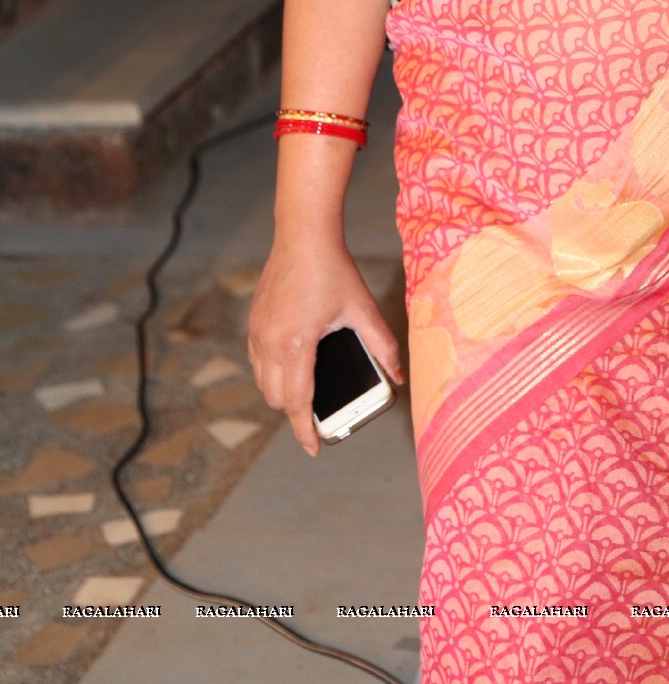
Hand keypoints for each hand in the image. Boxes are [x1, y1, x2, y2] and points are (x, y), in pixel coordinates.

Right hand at [248, 236, 402, 455]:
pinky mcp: (254, 322)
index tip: (314, 448)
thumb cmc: (333, 269)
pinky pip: (258, 362)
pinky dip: (272, 373)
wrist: (303, 235)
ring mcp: (257, 332)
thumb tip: (398, 375)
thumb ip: (382, 345)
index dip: (304, 431)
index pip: (297, 402)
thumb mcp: (362, 309)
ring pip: (263, 382)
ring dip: (281, 394)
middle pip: (276, 399)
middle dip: (295, 412)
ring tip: (308, 392)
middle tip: (320, 413)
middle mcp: (270, 342)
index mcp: (296, 344)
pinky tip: (292, 367)